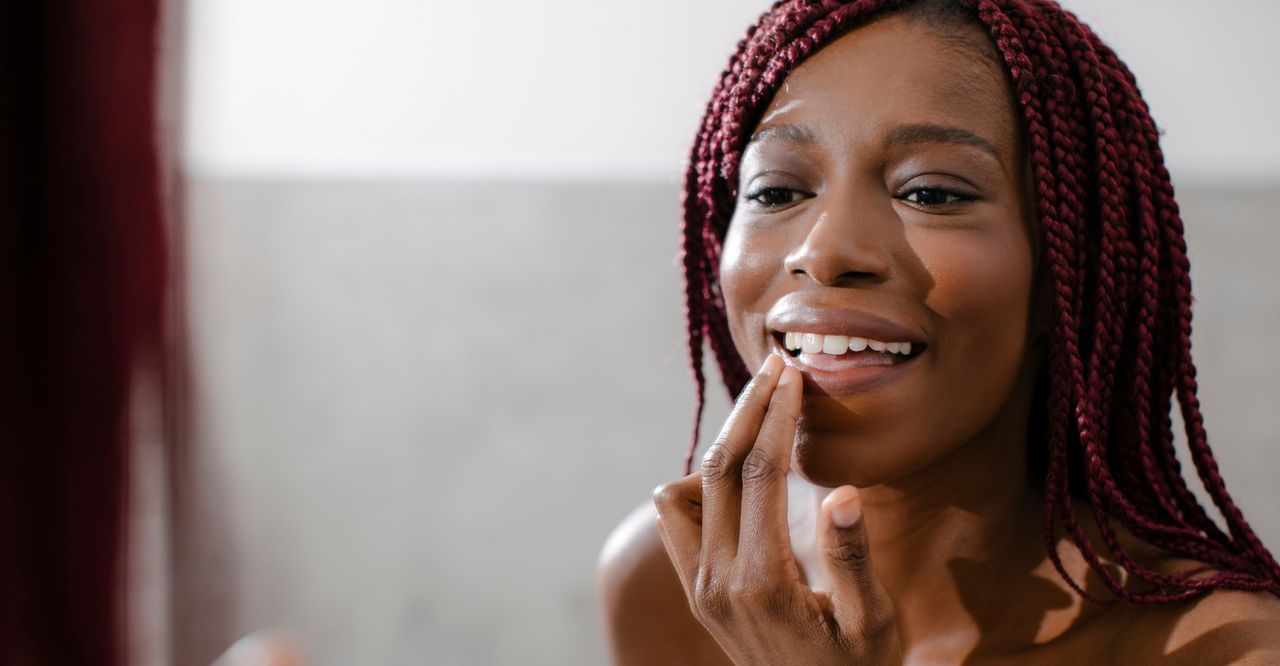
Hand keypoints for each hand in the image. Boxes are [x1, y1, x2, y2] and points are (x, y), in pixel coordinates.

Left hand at [653, 354, 901, 664]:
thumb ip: (853, 560)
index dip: (777, 416)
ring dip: (720, 446)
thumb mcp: (872, 624)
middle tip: (775, 368)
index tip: (792, 374)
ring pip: (684, 490)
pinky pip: (675, 520)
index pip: (761, 473)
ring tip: (762, 416)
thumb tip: (843, 493)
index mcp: (762, 579)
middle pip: (719, 468)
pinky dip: (697, 485)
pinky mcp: (695, 590)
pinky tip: (736, 475)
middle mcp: (717, 579)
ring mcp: (699, 585)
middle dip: (748, 410)